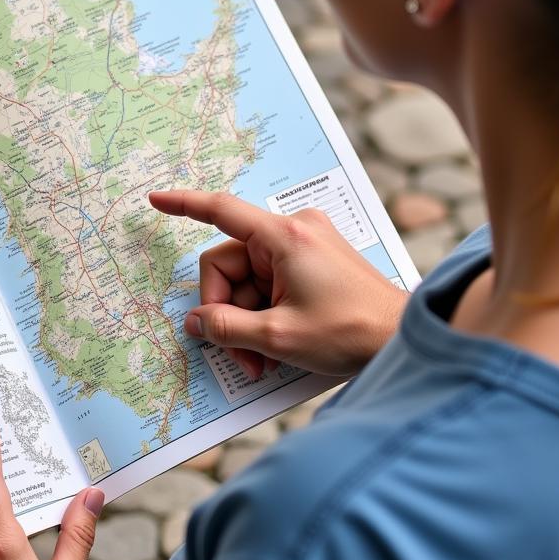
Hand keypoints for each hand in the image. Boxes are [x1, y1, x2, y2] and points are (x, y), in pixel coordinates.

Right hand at [149, 191, 406, 378]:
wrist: (403, 340)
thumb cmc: (352, 333)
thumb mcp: (279, 337)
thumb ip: (227, 328)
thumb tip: (195, 321)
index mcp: (283, 237)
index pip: (220, 210)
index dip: (183, 204)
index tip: (154, 199)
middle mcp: (292, 231)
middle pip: (229, 264)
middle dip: (227, 311)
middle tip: (241, 355)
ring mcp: (304, 245)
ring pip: (248, 280)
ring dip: (247, 320)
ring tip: (263, 360)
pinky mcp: (312, 261)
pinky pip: (270, 282)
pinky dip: (265, 313)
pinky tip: (275, 347)